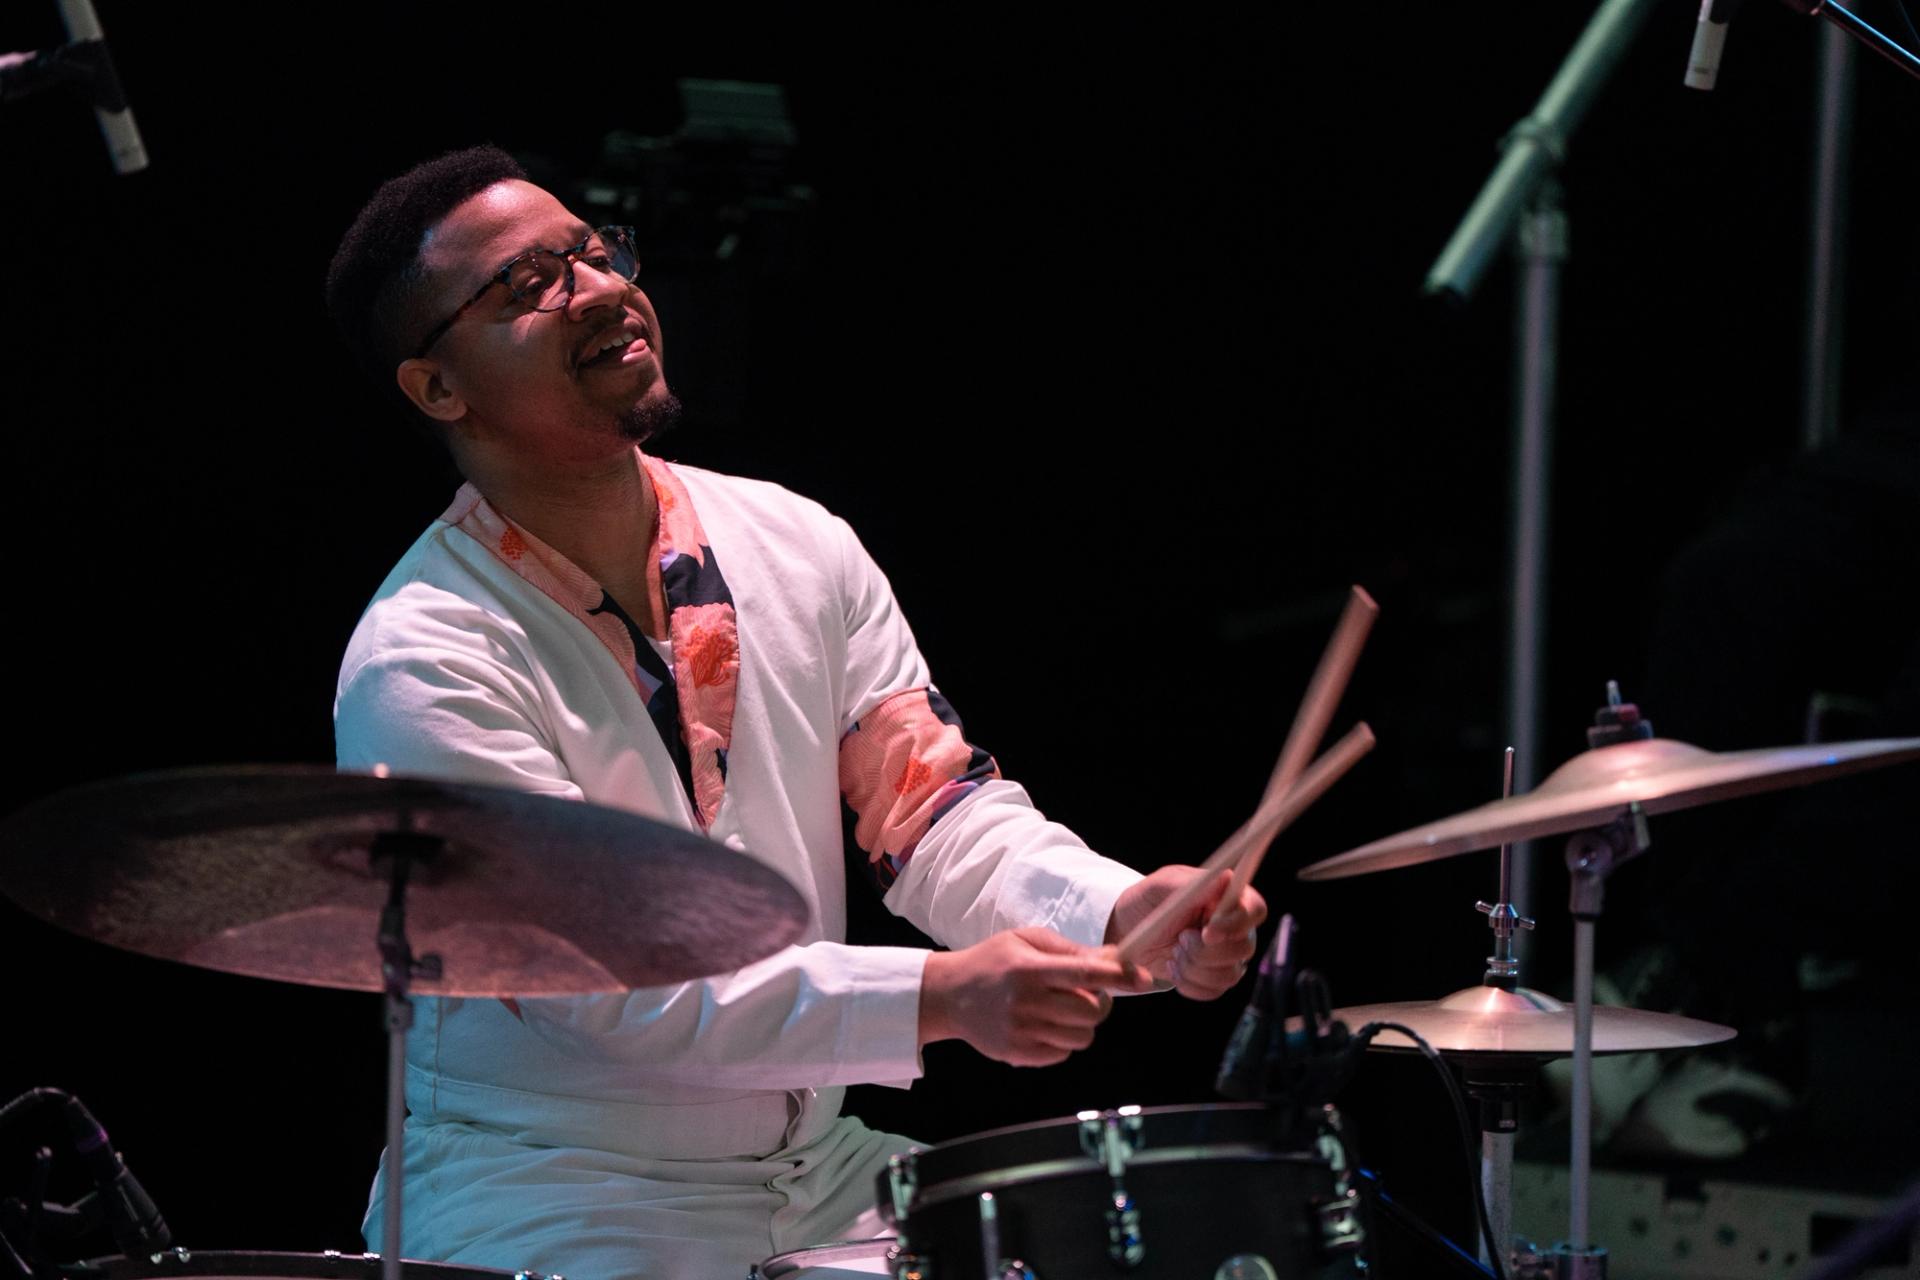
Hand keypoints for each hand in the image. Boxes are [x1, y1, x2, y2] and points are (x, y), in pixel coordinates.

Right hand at [920, 927, 1153, 1065]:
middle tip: (1087, 993)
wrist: (949, 995)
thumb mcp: (1025, 940)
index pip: (1085, 974)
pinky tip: (1047, 1024)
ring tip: (1064, 1009)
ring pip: (1082, 1036)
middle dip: (1099, 1002)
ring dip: (1083, 1023)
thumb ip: (1069, 950)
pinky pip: (1063, 1053)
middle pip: (1091, 1011)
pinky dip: (1065, 1040)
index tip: (1143, 979)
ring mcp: (1022, 1032)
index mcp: (1029, 969)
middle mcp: (1026, 1003)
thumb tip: (1111, 959)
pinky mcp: (1018, 1054)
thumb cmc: (992, 961)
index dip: (1118, 977)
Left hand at [1104, 867, 1266, 999]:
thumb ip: (1192, 884)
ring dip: (1193, 967)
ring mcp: (1228, 956)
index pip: (1255, 909)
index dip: (1236, 924)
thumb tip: (1226, 876)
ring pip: (1230, 975)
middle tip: (1180, 939)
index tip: (1207, 932)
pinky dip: (1188, 983)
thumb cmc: (1149, 900)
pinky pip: (1214, 991)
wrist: (1130, 928)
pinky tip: (1173, 967)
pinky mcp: (1214, 978)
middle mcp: (1235, 928)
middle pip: (1245, 948)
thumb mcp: (1162, 886)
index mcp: (1228, 898)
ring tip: (1174, 951)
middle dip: (1206, 951)